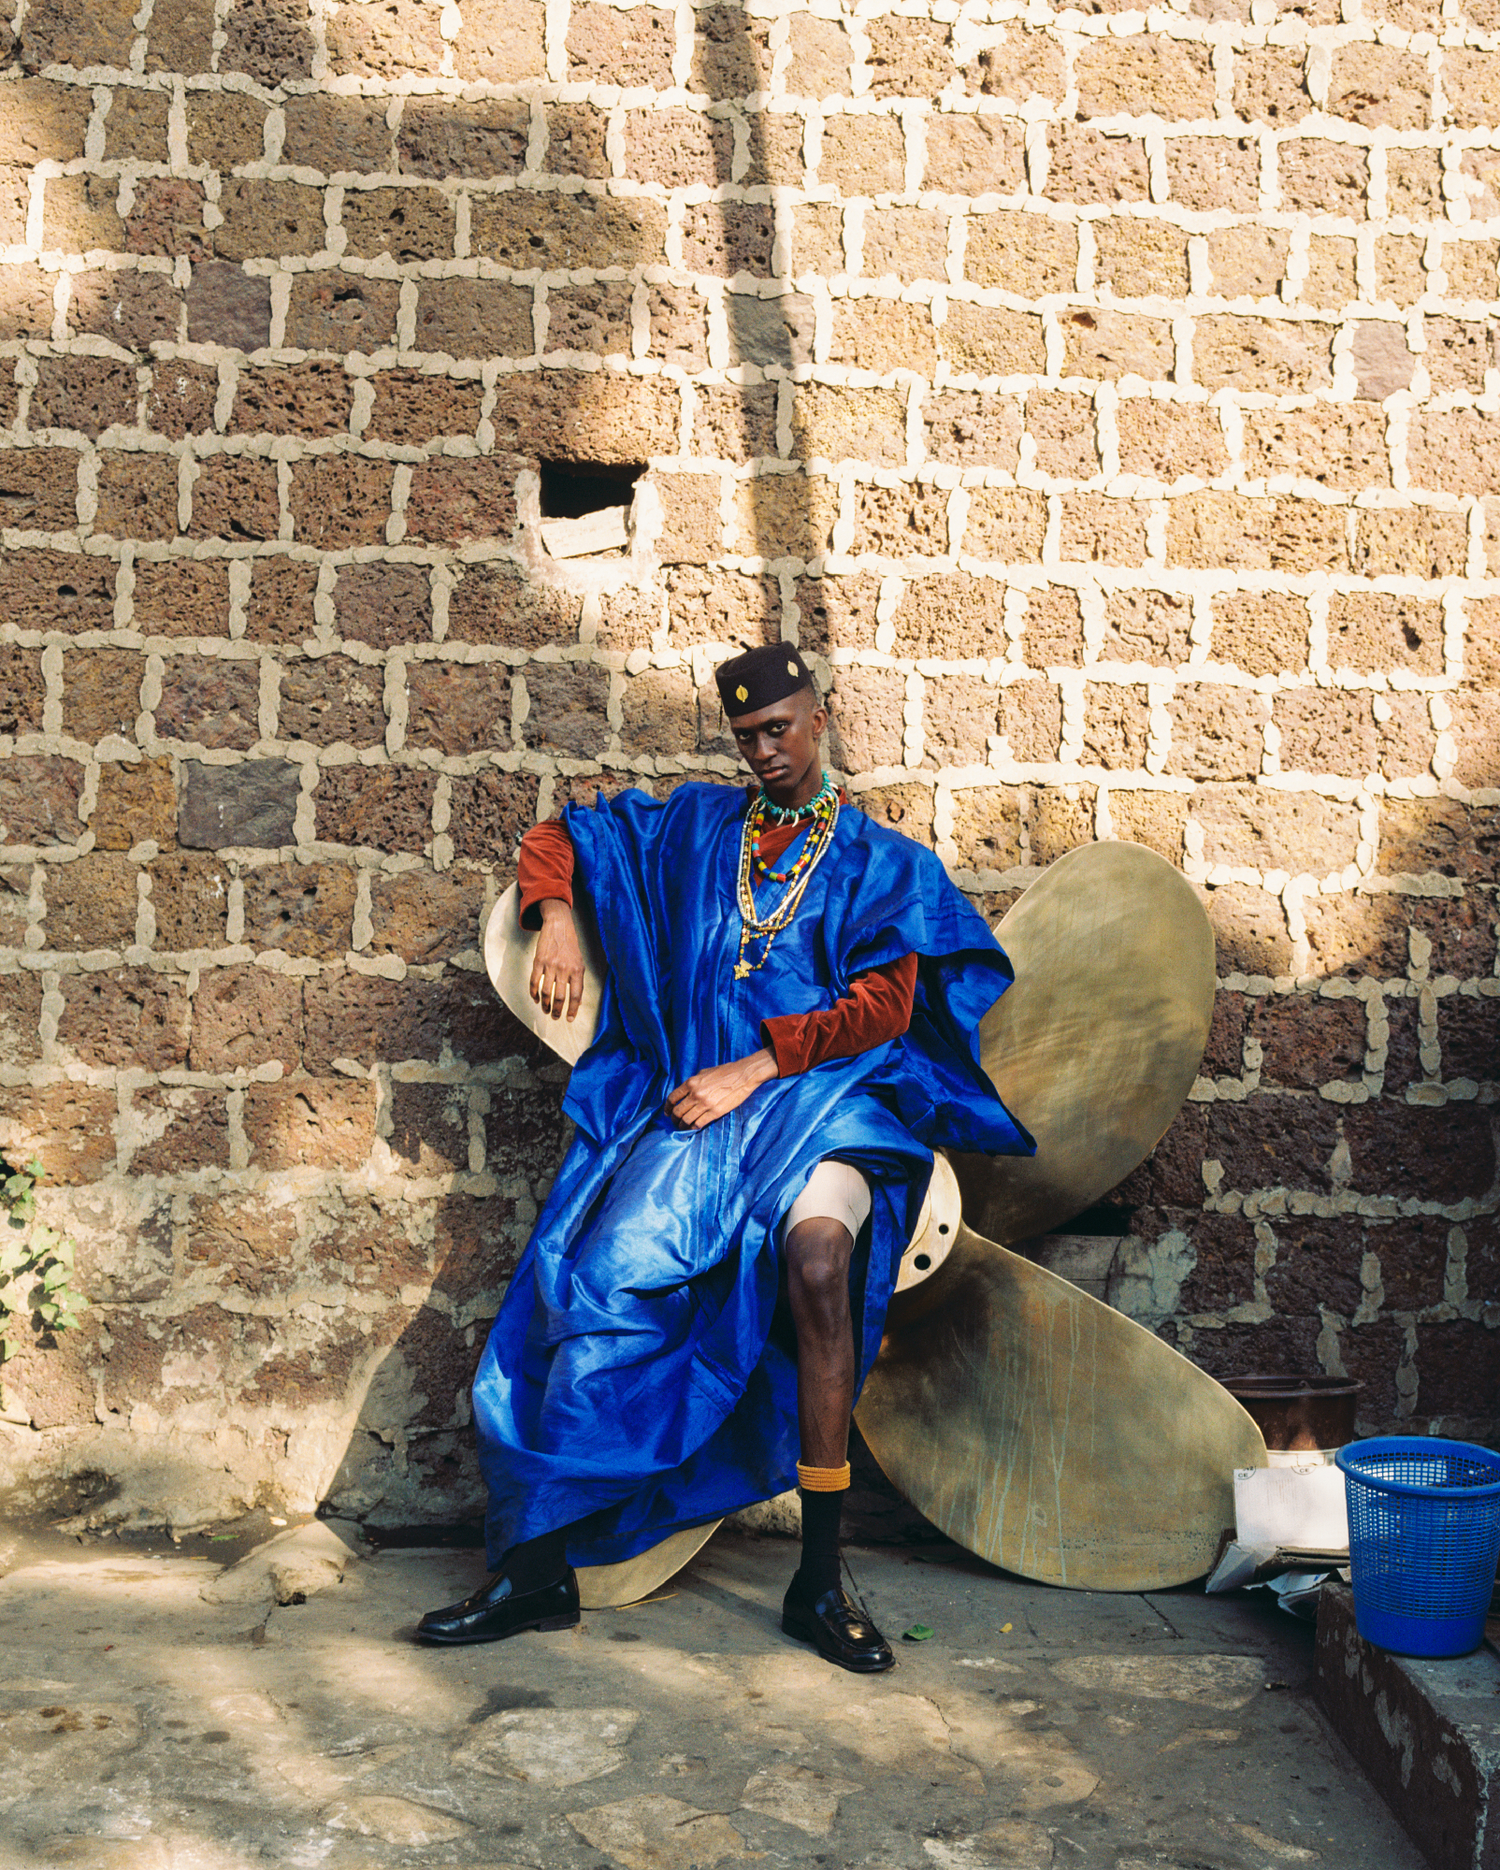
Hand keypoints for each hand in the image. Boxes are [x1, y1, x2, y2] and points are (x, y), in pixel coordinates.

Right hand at [530, 901, 584, 1020]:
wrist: (559, 926)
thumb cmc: (571, 947)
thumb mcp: (580, 963)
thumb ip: (578, 981)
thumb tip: (576, 1001)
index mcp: (577, 970)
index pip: (575, 995)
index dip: (572, 1010)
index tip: (569, 1019)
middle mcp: (564, 969)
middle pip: (560, 997)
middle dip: (557, 1011)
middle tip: (555, 1017)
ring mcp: (550, 965)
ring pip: (546, 992)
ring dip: (545, 1005)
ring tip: (546, 1011)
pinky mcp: (538, 962)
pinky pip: (534, 981)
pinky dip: (534, 993)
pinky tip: (535, 999)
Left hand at [668, 1050, 778, 1129]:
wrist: (742, 1076)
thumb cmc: (724, 1072)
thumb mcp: (703, 1073)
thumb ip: (693, 1083)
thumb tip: (684, 1093)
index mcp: (691, 1083)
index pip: (672, 1098)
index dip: (667, 1107)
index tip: (667, 1112)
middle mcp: (695, 1094)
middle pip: (677, 1111)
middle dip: (674, 1119)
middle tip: (675, 1122)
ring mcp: (705, 1104)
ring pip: (686, 1120)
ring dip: (682, 1125)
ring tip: (682, 1127)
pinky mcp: (715, 1112)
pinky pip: (698, 1123)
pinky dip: (693, 1127)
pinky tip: (693, 1127)